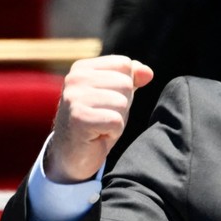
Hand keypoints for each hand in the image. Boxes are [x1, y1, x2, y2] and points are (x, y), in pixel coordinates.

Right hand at [44, 55, 153, 182]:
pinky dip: (113, 132)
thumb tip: (148, 72)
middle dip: (122, 105)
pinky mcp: (79, 118)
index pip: (125, 65)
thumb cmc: (96, 122)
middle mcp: (74, 78)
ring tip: (100, 126)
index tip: (107, 102)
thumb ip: (131, 79)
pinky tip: (97, 135)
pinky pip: (116, 121)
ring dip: (117, 120)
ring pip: (122, 102)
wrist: (72, 155)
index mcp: (82, 68)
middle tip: (103, 117)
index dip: (125, 88)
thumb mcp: (115, 96)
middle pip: (125, 83)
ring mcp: (74, 98)